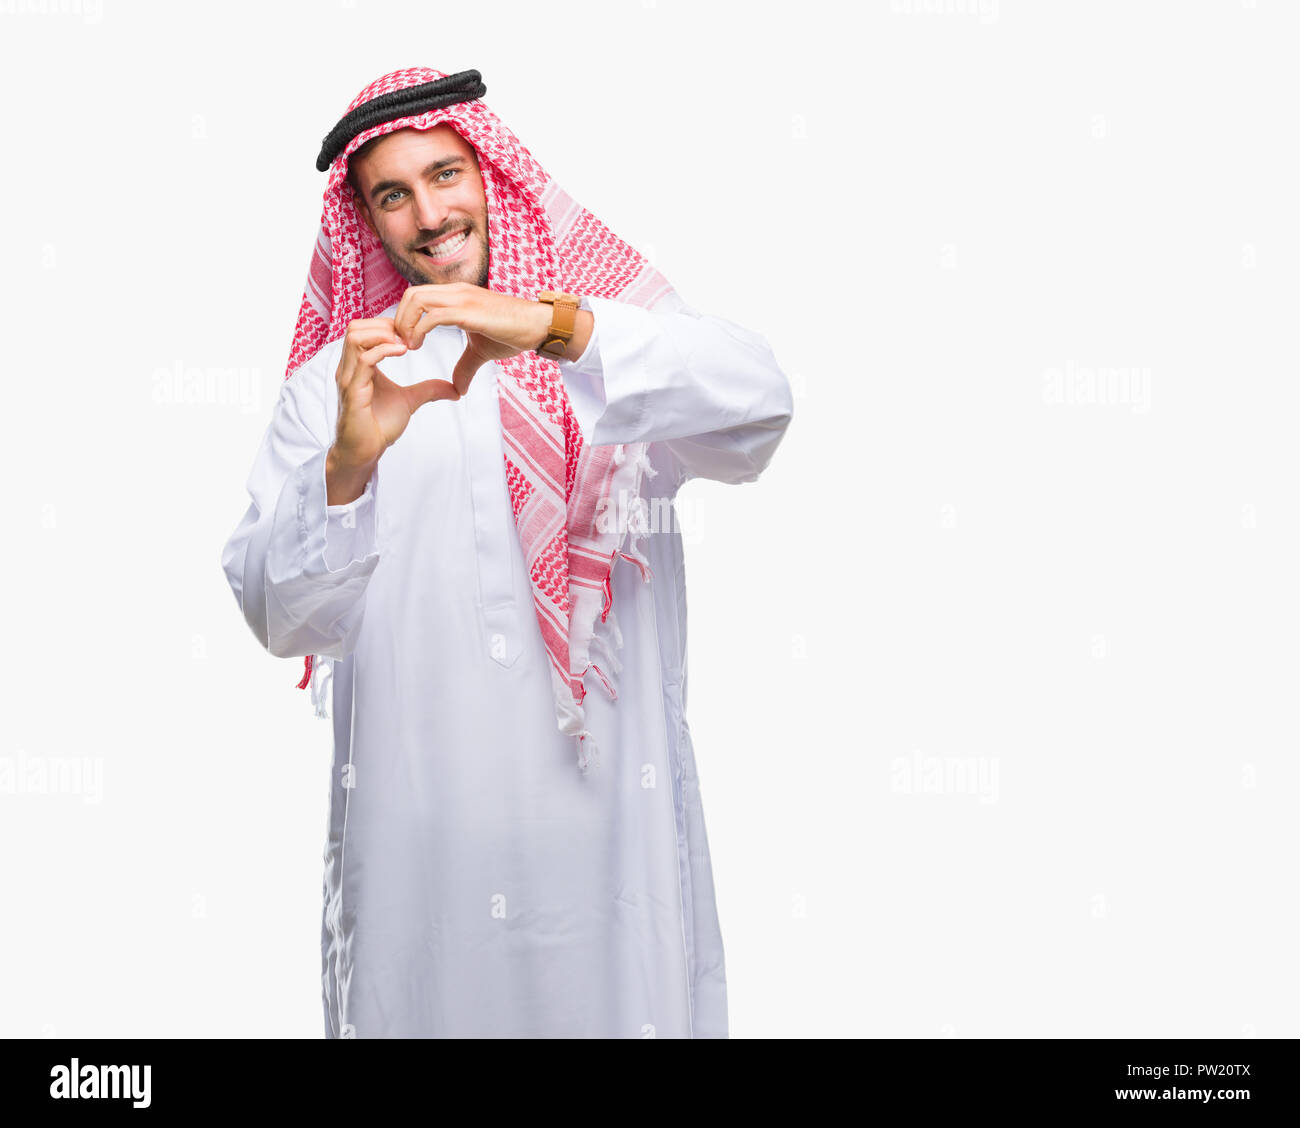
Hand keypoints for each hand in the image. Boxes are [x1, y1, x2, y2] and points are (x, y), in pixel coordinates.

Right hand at [328, 316, 460, 498]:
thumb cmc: (379, 426)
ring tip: (406, 344)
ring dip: (382, 334)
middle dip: (383, 325)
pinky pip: (364, 360)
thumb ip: (429, 390)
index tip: (411, 333)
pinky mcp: (353, 391)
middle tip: (408, 335)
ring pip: (355, 337)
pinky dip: (384, 351)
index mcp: (359, 365)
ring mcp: (349, 378)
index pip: (364, 329)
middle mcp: (349, 368)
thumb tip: (455, 389)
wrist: (365, 453)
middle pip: (355, 326)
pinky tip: (403, 352)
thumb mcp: (409, 401)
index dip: (387, 325)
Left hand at [392, 283, 552, 395]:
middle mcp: (455, 292)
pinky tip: (418, 346)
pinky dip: (419, 331)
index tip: (404, 342)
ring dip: (405, 325)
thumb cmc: (513, 333)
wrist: (537, 326)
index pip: (416, 296)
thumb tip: (458, 388)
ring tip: (408, 347)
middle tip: (400, 345)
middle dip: (398, 320)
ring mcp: (461, 299)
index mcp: (455, 296)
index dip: (404, 317)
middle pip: (410, 295)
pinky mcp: (468, 312)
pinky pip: (433, 316)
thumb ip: (466, 366)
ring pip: (416, 300)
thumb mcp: (482, 351)